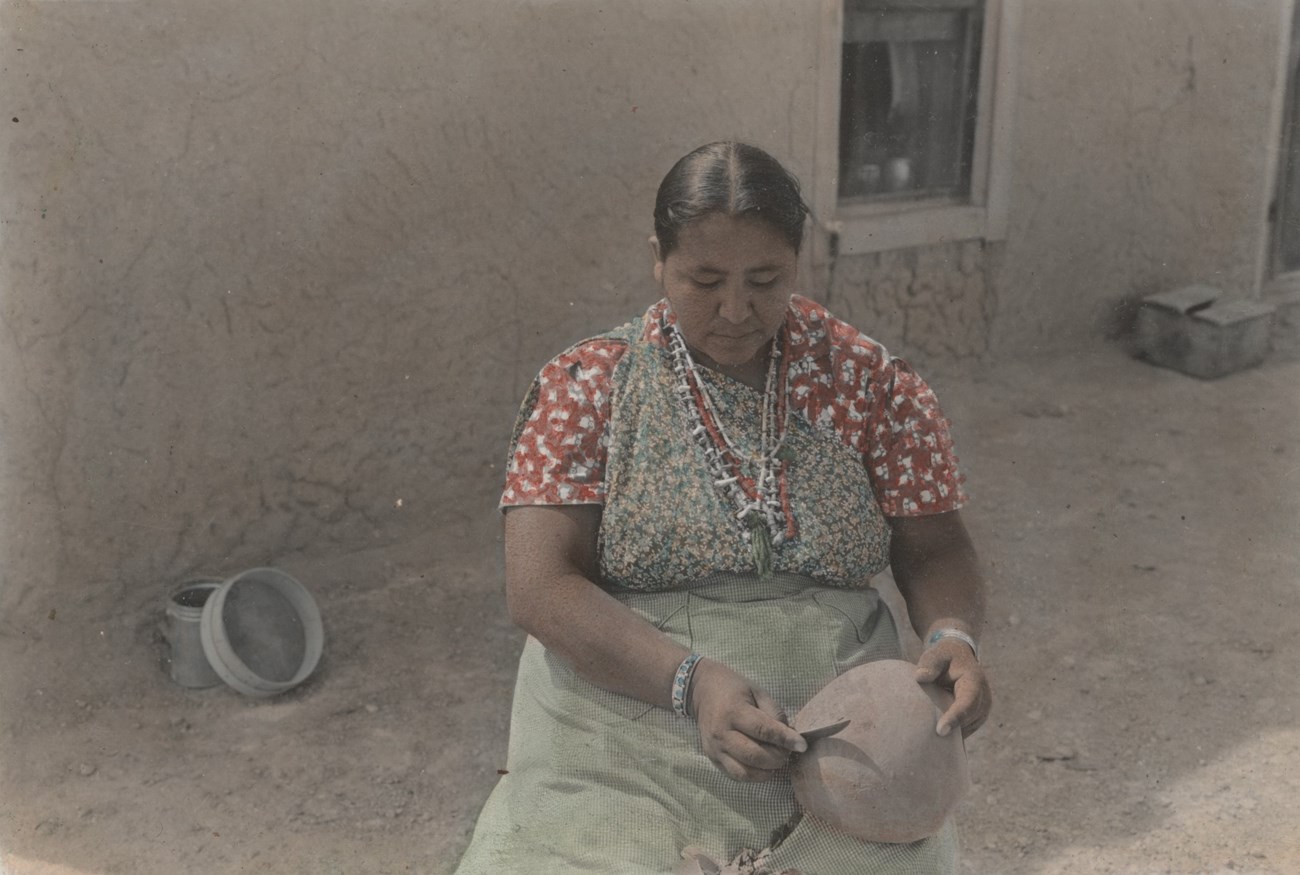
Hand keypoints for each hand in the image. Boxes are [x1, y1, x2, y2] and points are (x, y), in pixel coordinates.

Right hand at [688, 659, 807, 781]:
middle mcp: (721, 733)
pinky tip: (763, 766)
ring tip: (776, 760)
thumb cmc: (734, 689)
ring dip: (767, 770)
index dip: (785, 740)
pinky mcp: (712, 758)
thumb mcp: (757, 691)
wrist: (701, 690)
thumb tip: (791, 737)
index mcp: (733, 711)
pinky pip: (736, 775)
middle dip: (778, 757)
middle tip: (787, 751)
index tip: (802, 745)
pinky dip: (754, 775)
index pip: (763, 730)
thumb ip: (774, 713)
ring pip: (745, 772)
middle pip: (755, 756)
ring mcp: (715, 748)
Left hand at [914, 639, 991, 737]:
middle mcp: (983, 696)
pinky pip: (966, 729)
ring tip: (933, 737)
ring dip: (953, 733)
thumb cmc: (943, 657)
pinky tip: (939, 736)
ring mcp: (983, 708)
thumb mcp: (936, 655)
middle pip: (968, 719)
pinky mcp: (978, 716)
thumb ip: (929, 664)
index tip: (940, 731)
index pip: (967, 702)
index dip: (955, 717)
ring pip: (968, 727)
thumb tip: (920, 677)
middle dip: (951, 730)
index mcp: (974, 680)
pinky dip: (954, 733)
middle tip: (930, 739)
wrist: (957, 658)